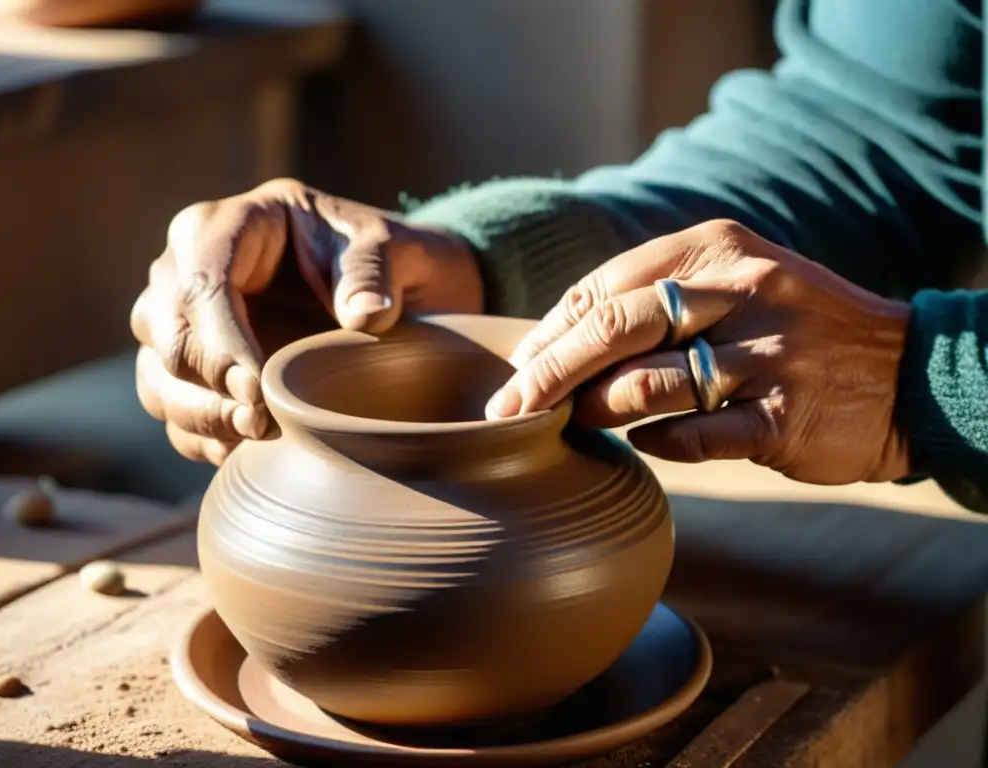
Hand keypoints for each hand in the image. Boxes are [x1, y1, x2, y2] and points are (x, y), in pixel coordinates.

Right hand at [131, 178, 481, 464]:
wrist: (386, 289)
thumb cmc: (379, 257)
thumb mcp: (391, 248)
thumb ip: (374, 273)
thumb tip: (366, 315)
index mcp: (223, 226)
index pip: (199, 283)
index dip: (221, 343)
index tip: (258, 390)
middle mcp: (183, 270)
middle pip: (166, 335)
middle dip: (209, 388)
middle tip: (263, 423)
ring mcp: (177, 321)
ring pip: (156, 379)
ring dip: (202, 418)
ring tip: (258, 437)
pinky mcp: (186, 368)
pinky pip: (172, 412)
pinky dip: (202, 438)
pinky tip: (244, 450)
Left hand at [486, 220, 911, 484]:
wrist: (907, 373)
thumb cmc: (795, 328)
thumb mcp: (736, 283)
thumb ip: (658, 300)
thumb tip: (556, 340)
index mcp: (718, 250)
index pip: (607, 286)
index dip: (552, 329)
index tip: (521, 365)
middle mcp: (741, 291)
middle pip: (613, 329)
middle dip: (546, 373)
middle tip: (507, 410)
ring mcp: (765, 354)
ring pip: (644, 384)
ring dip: (594, 410)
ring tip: (573, 423)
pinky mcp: (783, 416)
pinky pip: (692, 437)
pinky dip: (656, 442)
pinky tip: (645, 442)